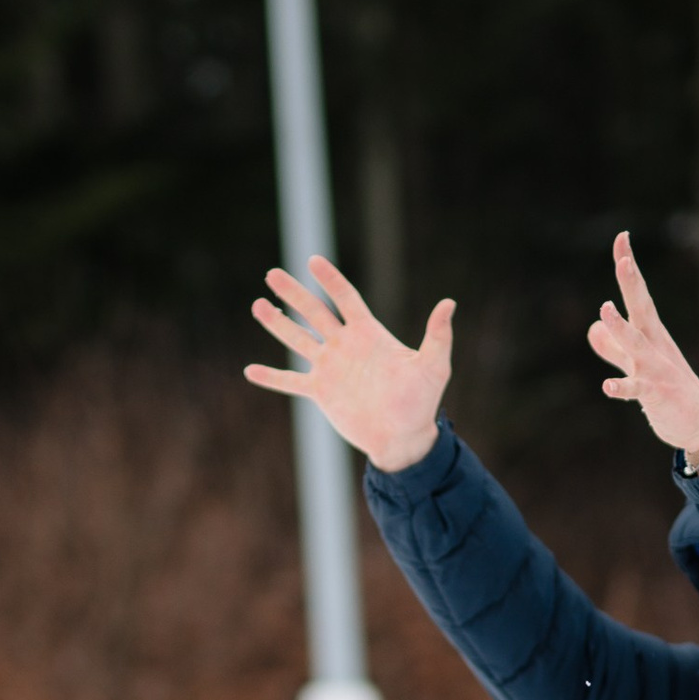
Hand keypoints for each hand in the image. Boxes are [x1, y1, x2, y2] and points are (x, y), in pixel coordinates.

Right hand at [247, 255, 454, 472]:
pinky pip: (291, 382)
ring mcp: (330, 368)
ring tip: (257, 305)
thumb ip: (437, 336)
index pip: (346, 299)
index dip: (330, 280)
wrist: (403, 438)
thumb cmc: (421, 402)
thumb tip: (449, 303)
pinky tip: (249, 371)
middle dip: (293, 293)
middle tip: (272, 273)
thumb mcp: (433, 367)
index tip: (312, 261)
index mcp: (368, 334)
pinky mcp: (321, 393)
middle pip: (314, 312)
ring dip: (277, 323)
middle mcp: (345, 346)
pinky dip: (271, 378)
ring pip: (298, 340)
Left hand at [585, 234, 698, 460]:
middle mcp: (654, 346)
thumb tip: (591, 329)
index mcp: (650, 335)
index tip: (622, 237)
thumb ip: (613, 349)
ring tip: (605, 309)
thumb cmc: (670, 392)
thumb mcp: (637, 366)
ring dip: (621, 327)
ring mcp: (656, 369)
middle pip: (640, 308)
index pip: (637, 295)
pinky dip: (622, 387)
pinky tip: (607, 386)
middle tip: (623, 259)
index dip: (628, 267)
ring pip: (636, 345)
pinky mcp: (657, 394)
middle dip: (632, 284)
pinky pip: (637, 390)